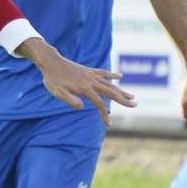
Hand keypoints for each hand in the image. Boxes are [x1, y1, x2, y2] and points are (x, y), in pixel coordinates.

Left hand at [19, 38, 134, 125]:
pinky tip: (120, 76)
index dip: (105, 115)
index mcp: (85, 89)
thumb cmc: (52, 79)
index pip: (100, 103)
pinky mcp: (88, 70)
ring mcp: (91, 75)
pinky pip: (103, 73)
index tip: (108, 125)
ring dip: (121, 90)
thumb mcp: (57, 92)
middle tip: (135, 105)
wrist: (51, 62)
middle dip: (123, 99)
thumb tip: (81, 107)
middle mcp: (91, 81)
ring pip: (110, 84)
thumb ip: (69, 99)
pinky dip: (112, 75)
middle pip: (111, 92)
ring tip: (132, 96)